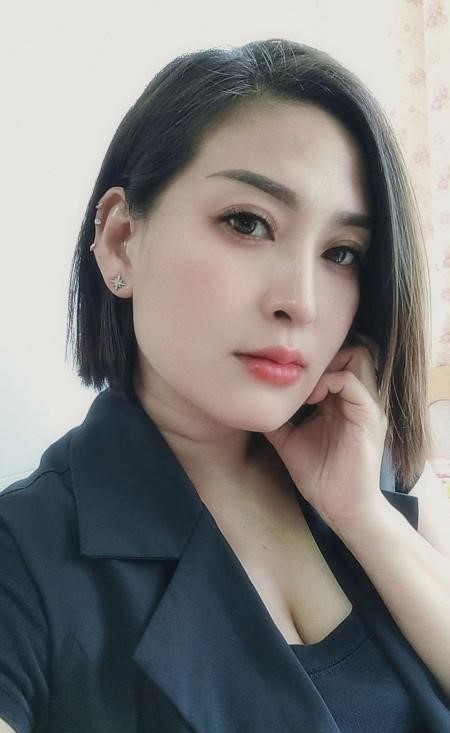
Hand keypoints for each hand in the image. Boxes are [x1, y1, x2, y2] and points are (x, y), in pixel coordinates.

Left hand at [263, 339, 388, 533]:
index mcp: (340, 402)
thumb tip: (250, 402)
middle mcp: (356, 398)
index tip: (285, 373)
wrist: (341, 508)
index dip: (311, 361)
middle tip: (296, 373)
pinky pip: (351, 381)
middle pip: (348, 350)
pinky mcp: (369, 415)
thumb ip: (278, 418)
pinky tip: (309, 400)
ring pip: (356, 356)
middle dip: (321, 355)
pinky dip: (327, 382)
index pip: (335, 360)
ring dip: (326, 365)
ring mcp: (365, 405)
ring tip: (304, 387)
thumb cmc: (319, 477)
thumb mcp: (288, 440)